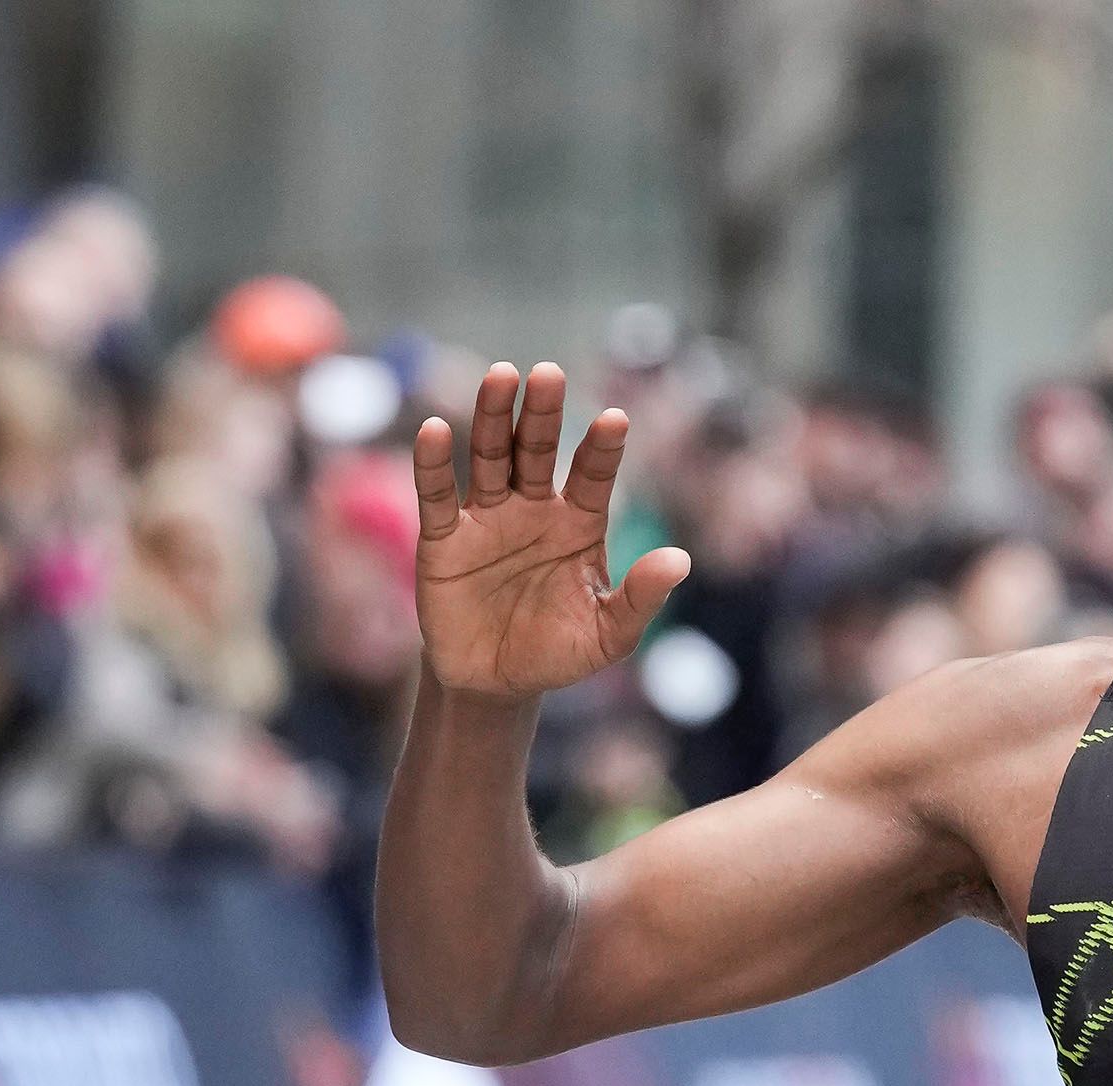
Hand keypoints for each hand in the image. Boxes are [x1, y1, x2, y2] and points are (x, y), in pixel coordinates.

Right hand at [412, 362, 690, 697]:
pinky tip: (434, 429)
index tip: (616, 420)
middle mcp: (533, 510)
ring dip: (493, 417)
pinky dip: (433, 464)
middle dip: (543, 414)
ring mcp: (487, 519)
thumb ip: (640, 598)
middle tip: (549, 373)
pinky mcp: (443, 540)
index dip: (602, 449)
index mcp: (579, 524)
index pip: (593, 476)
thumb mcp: (609, 636)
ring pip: (490, 458)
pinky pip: (436, 497)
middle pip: (537, 450)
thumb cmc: (558, 652)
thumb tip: (679, 560)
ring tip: (502, 376)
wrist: (497, 685)